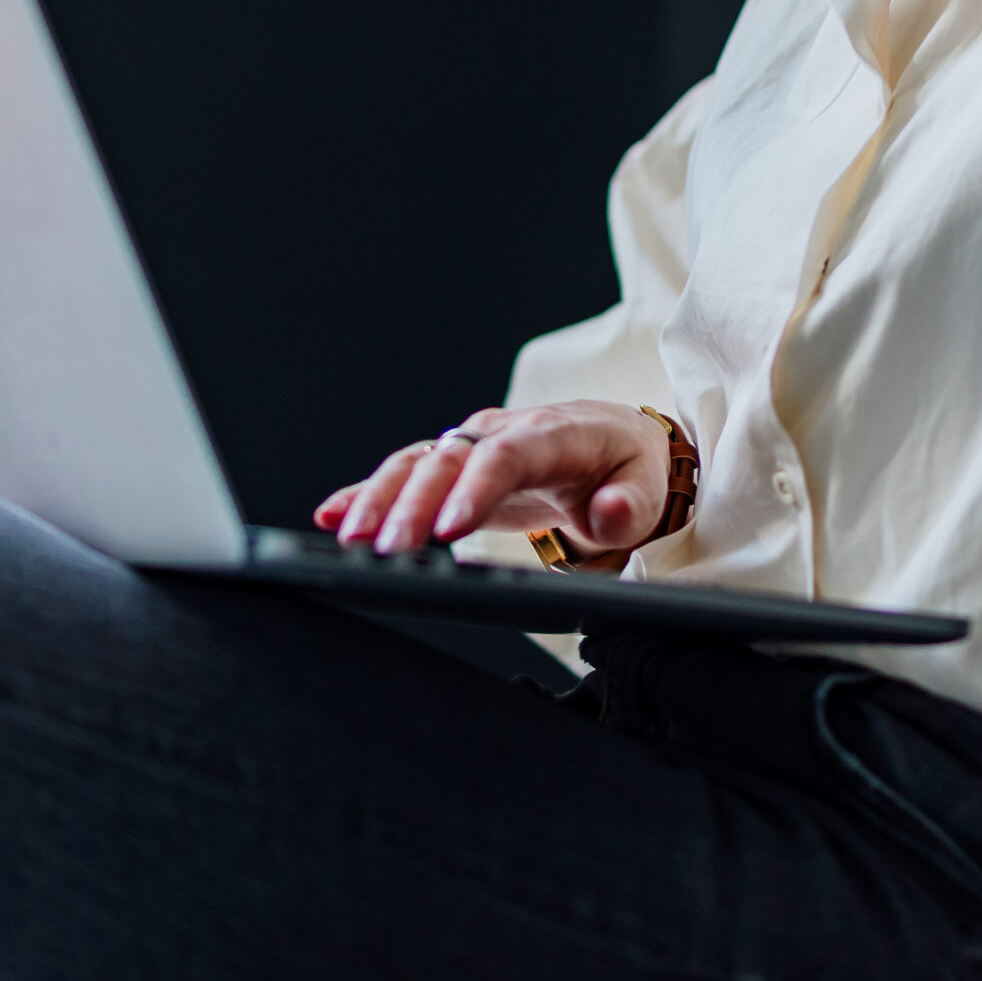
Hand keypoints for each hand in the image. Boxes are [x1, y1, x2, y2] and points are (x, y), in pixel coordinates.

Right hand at [314, 399, 674, 561]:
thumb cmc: (629, 469)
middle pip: (451, 460)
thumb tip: (607, 513)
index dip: (474, 489)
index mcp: (554, 434)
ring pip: (419, 462)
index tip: (448, 530)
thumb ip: (630, 504)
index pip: (508, 455)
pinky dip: (368, 492)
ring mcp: (475, 445)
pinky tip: (332, 515)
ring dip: (380, 498)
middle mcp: (505, 432)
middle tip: (383, 548)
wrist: (617, 446)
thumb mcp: (648, 489)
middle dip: (413, 503)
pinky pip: (407, 473)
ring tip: (348, 538)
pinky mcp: (456, 466)